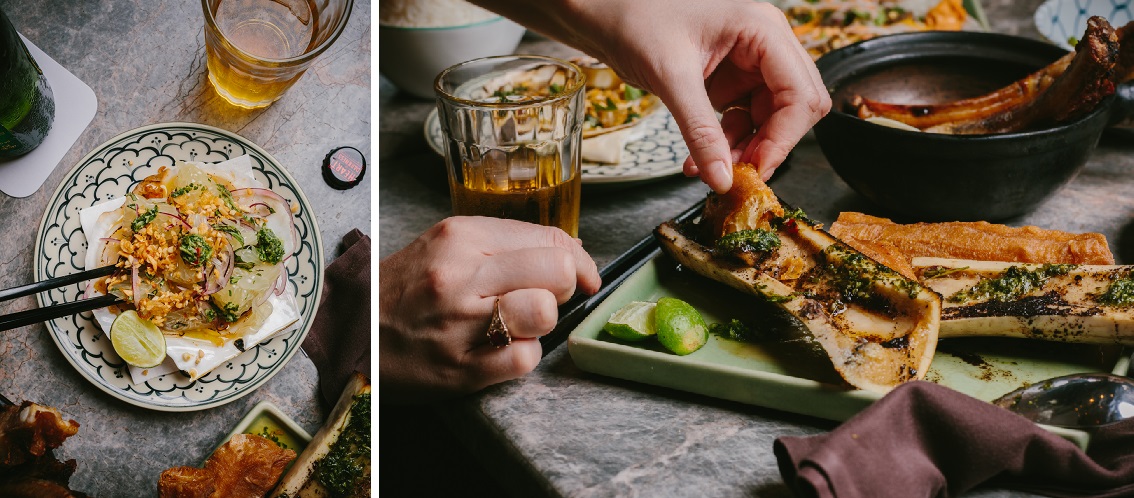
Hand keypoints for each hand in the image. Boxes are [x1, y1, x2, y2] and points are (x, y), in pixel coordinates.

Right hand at [378, 217, 600, 402]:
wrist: (354, 331)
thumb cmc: (405, 289)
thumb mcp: (447, 246)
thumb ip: (505, 243)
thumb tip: (571, 253)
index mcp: (460, 236)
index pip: (550, 239)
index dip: (577, 261)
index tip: (580, 275)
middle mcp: (460, 275)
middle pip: (557, 273)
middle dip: (563, 289)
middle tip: (543, 297)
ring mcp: (460, 323)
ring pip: (545, 313)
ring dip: (541, 322)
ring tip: (517, 323)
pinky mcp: (461, 368)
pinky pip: (525, 359)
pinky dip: (521, 356)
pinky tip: (498, 349)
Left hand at [472, 0, 830, 192]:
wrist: (603, 11)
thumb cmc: (635, 19)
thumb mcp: (671, 78)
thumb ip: (701, 133)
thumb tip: (722, 178)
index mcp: (762, 29)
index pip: (799, 93)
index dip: (783, 138)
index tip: (754, 169)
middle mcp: (764, 43)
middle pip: (796, 106)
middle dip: (769, 143)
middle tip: (736, 171)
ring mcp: (749, 60)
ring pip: (771, 117)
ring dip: (745, 147)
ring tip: (707, 167)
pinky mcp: (730, 77)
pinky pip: (745, 117)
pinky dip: (727, 141)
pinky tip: (700, 157)